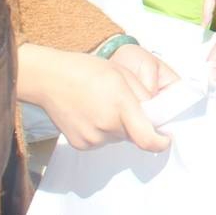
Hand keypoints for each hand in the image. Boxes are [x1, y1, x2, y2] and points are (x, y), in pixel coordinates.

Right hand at [17, 44, 170, 152]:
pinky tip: (91, 113)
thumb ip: (143, 96)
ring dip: (118, 127)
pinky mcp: (80, 144)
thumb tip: (156, 114)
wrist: (50, 79)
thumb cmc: (88, 70)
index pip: (147, 138)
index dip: (160, 142)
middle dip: (136, 124)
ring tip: (103, 105)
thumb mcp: (123, 74)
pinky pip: (102, 141)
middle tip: (124, 105)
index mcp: (120, 107)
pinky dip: (103, 131)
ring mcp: (92, 139)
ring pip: (117, 138)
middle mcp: (106, 127)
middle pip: (132, 135)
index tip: (165, 139)